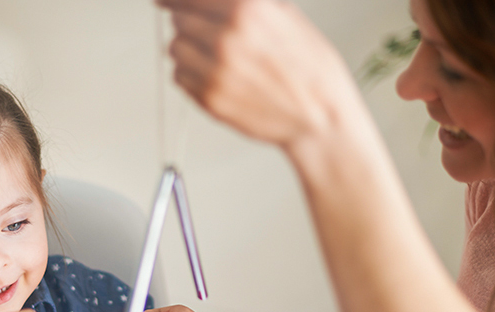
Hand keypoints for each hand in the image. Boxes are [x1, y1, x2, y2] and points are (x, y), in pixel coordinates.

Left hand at [157, 0, 355, 148]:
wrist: (320, 117)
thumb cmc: (309, 67)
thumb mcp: (284, 13)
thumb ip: (243, 2)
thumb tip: (208, 0)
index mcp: (246, 8)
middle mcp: (226, 37)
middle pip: (179, 19)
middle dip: (190, 22)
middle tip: (211, 33)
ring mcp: (215, 70)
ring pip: (175, 48)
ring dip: (189, 48)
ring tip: (219, 57)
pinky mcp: (209, 99)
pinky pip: (179, 77)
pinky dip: (191, 74)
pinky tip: (219, 76)